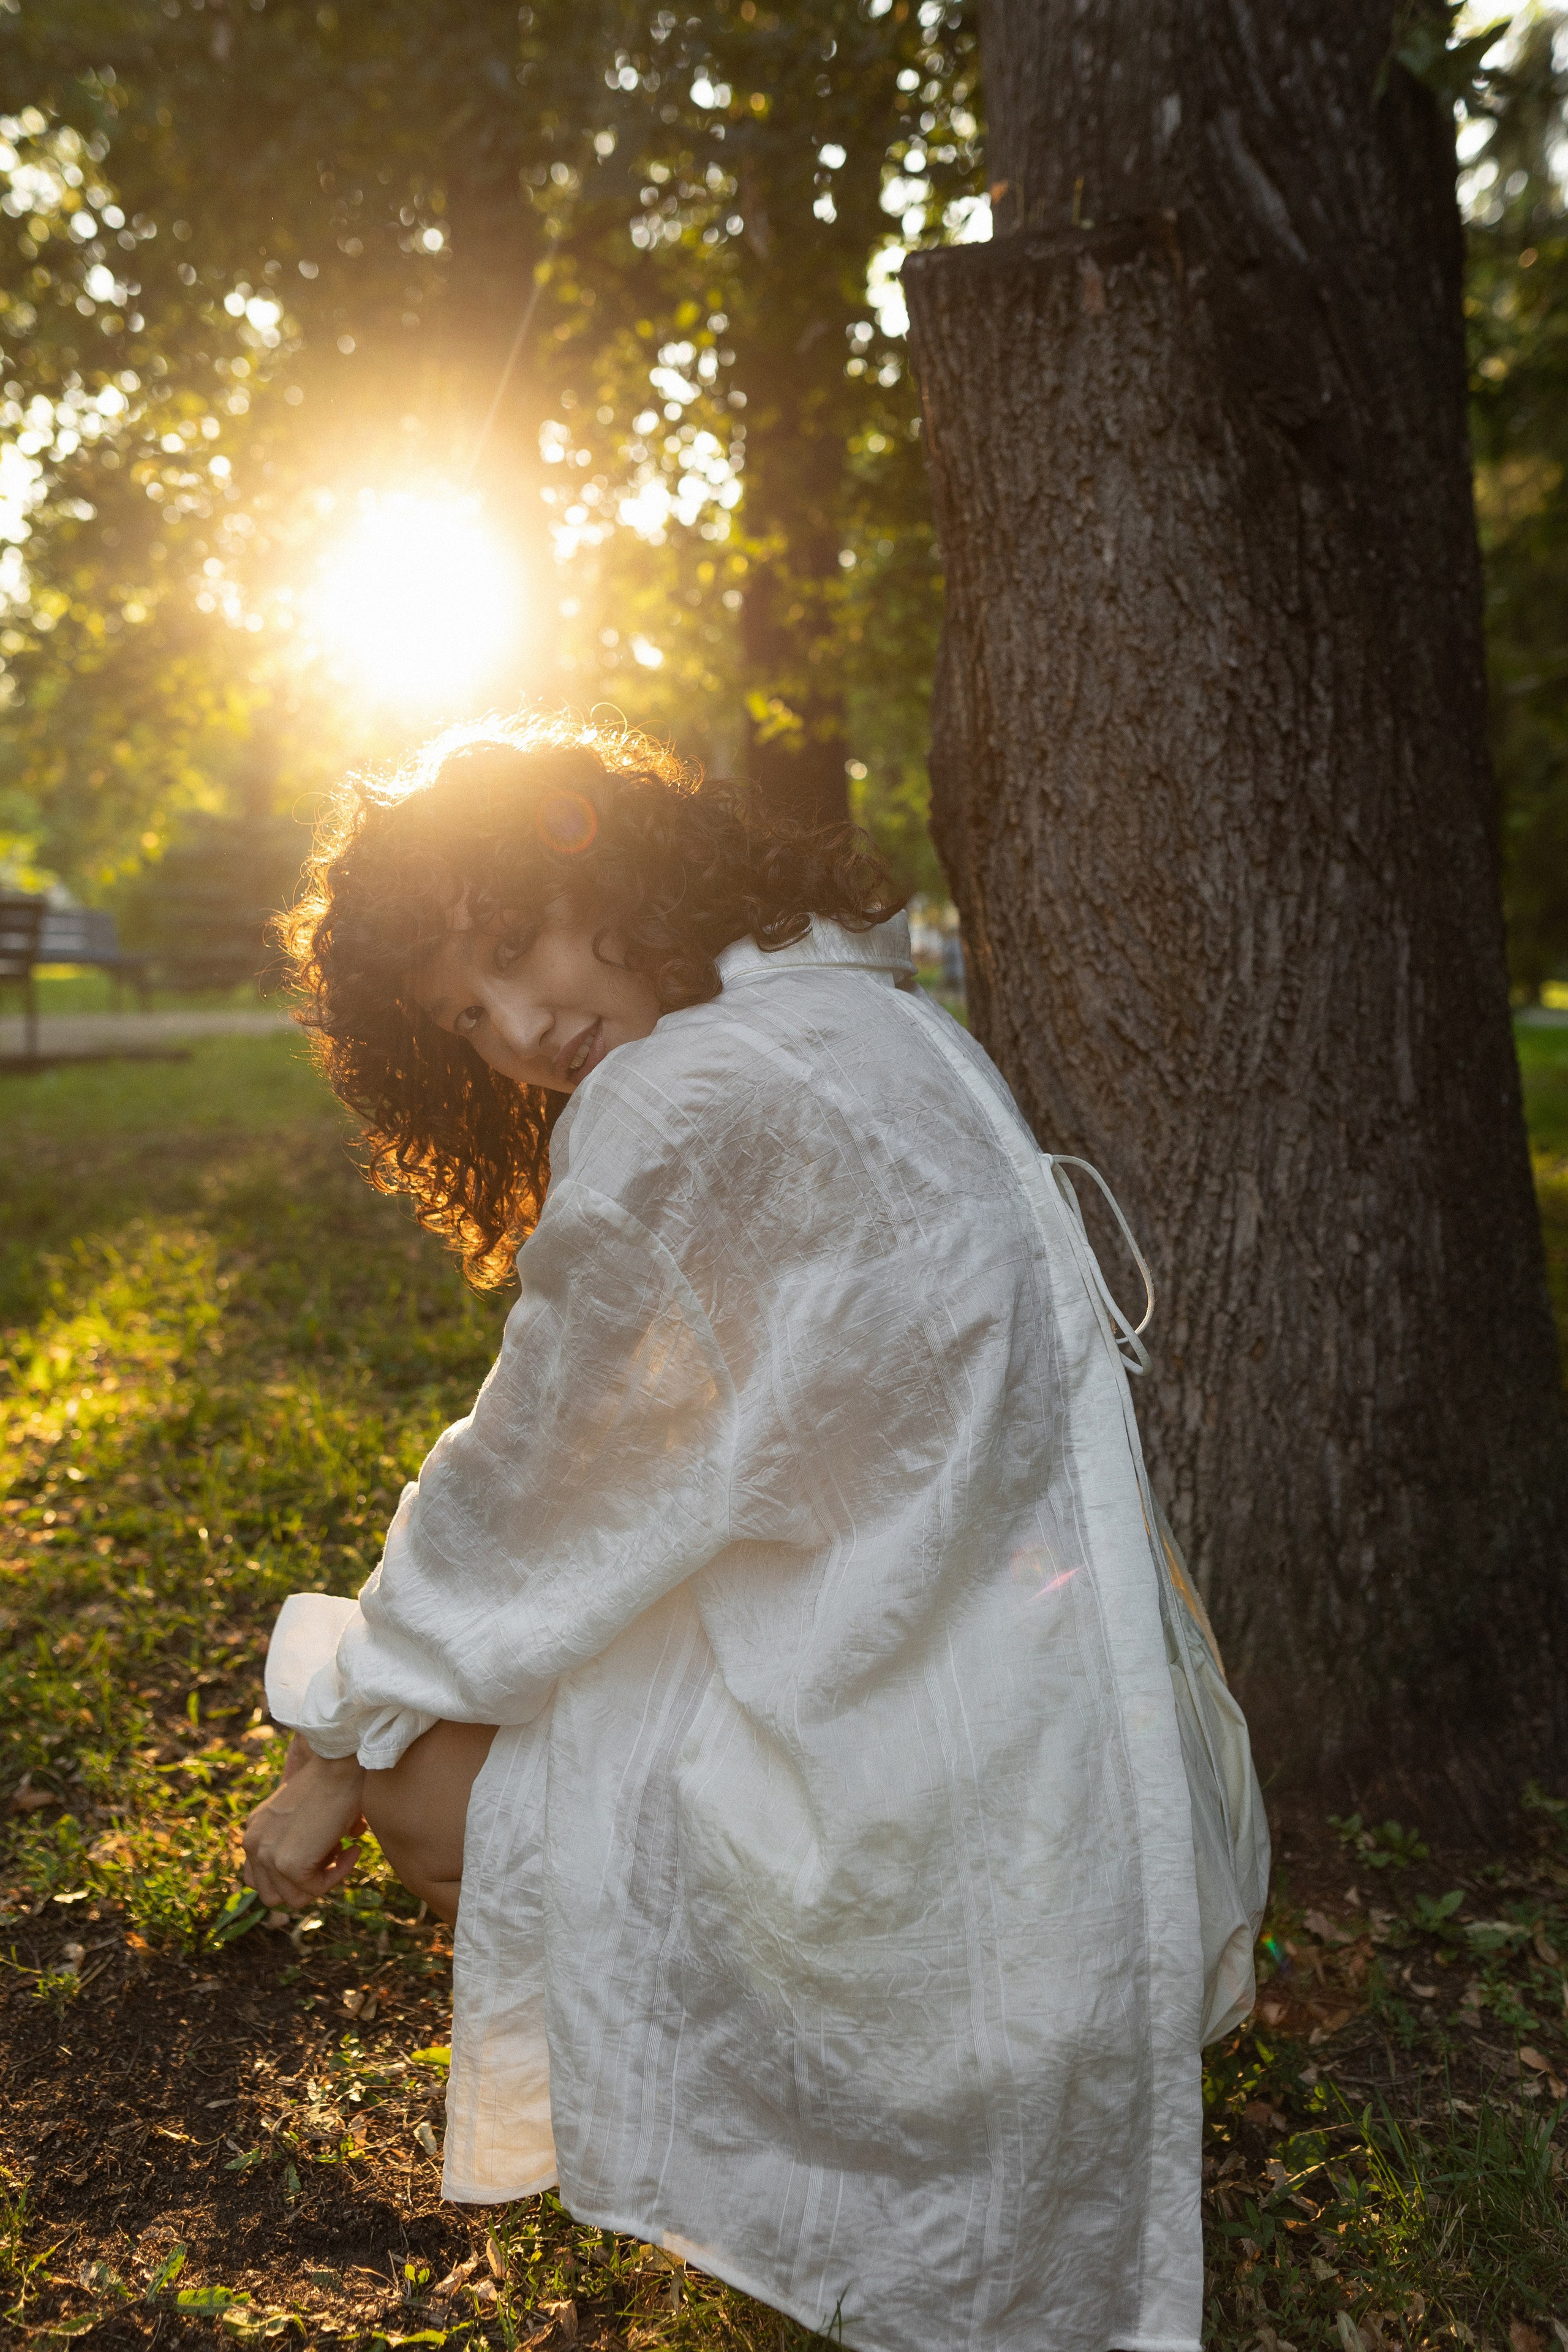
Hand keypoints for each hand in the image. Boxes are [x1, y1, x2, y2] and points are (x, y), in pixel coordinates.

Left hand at [242, 1734, 366, 1911]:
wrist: (339, 1764)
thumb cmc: (332, 1781)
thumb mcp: (303, 1814)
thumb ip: (298, 1840)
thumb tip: (322, 1865)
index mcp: (254, 1831)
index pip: (262, 1878)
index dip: (293, 1876)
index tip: (324, 1855)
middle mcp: (252, 1843)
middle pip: (273, 1895)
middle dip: (305, 1884)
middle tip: (333, 1858)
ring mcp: (267, 1855)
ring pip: (294, 1898)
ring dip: (323, 1881)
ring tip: (344, 1850)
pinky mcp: (288, 1864)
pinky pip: (316, 1889)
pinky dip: (339, 1874)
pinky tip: (352, 1849)